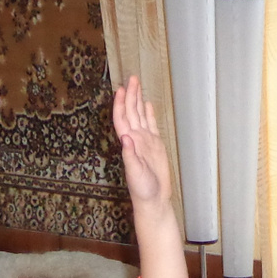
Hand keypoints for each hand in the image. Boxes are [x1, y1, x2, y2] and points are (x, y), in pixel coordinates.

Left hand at [113, 77, 173, 212]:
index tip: (121, 89)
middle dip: (131, 95)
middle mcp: (136, 139)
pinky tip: (148, 104)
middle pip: (131, 112)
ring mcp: (145, 141)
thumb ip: (130, 156)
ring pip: (140, 115)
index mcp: (129, 143)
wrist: (154, 199)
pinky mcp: (155, 145)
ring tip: (137, 84)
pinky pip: (151, 125)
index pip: (122, 119)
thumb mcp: (135, 173)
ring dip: (138, 100)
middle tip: (132, 78)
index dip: (121, 104)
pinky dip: (149, 113)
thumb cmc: (142, 189)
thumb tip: (126, 137)